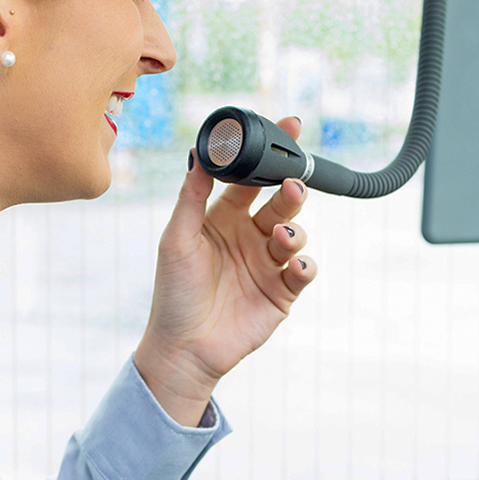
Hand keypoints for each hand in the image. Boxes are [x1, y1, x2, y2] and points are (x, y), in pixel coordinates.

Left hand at [134, 116, 317, 426]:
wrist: (184, 349)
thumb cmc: (173, 294)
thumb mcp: (177, 239)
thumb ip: (191, 197)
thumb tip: (197, 152)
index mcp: (222, 218)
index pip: (250, 179)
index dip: (267, 156)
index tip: (286, 130)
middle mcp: (248, 236)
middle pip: (279, 202)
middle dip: (290, 189)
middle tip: (292, 184)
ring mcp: (267, 264)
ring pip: (295, 233)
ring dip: (294, 230)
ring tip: (282, 238)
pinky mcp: (282, 292)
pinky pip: (304, 271)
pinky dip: (305, 264)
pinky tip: (294, 266)